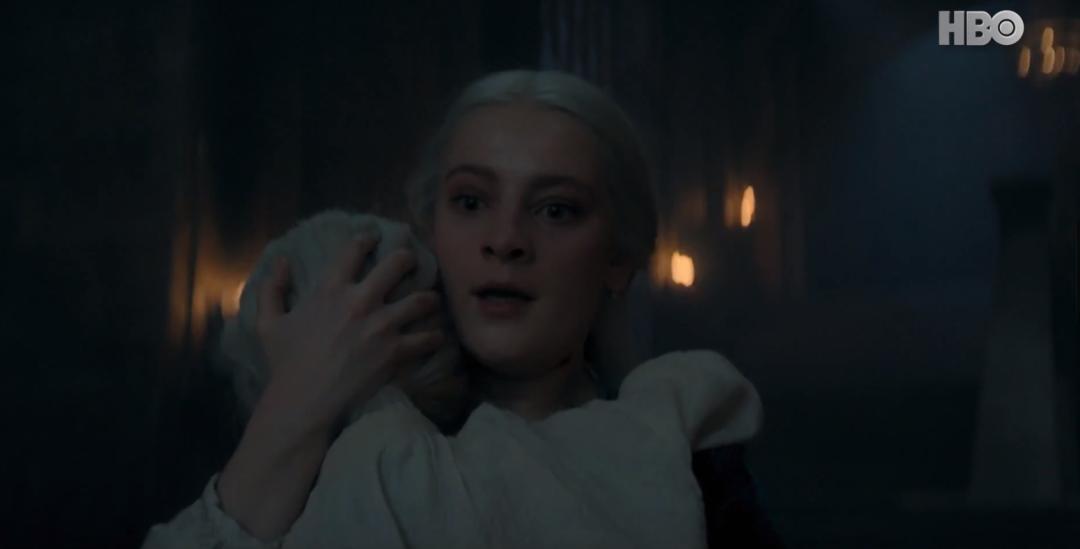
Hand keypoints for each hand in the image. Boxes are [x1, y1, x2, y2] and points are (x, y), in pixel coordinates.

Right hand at [254, 234, 445, 435]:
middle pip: (397, 264)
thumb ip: (272, 288)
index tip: (374, 237)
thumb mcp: (267, 323)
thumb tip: (281, 260)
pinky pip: (426, 338)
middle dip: (408, 258)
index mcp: (331, 289)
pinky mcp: (396, 351)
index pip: (354, 250)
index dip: (367, 239)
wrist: (305, 400)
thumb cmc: (285, 362)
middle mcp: (362, 301)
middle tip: (411, 261)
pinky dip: (434, 337)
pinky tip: (436, 336)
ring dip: (428, 298)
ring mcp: (383, 325)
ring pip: (421, 300)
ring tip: (431, 300)